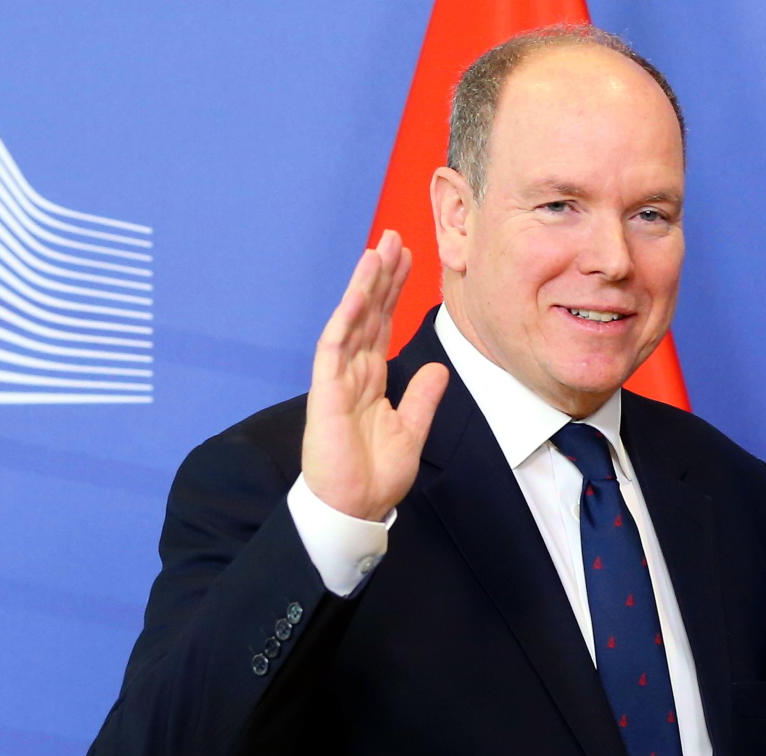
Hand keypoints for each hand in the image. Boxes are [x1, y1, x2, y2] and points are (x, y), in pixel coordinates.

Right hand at [301, 230, 448, 519]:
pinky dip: (347, 316)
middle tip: (393, 237)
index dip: (394, 291)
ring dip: (364, 285)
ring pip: (352, 320)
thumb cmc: (374, 476)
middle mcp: (353, 372)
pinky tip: (358, 291)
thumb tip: (438, 368)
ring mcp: (338, 379)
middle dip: (381, 275)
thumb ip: (423, 398)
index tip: (407, 259)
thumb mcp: (411, 431)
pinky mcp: (327, 391)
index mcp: (372, 380)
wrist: (354, 508)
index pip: (383, 324)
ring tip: (377, 249)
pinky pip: (335, 346)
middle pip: (368, 312)